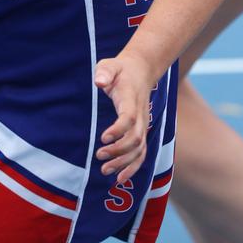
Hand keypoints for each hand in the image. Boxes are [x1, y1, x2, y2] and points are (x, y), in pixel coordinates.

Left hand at [94, 53, 154, 183]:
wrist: (141, 71)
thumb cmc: (120, 70)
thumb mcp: (109, 64)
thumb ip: (104, 72)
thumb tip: (99, 82)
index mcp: (131, 99)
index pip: (129, 118)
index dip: (118, 130)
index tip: (102, 138)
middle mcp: (140, 115)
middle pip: (135, 138)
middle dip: (118, 151)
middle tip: (99, 156)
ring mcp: (143, 125)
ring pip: (139, 150)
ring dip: (124, 163)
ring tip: (105, 170)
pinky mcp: (142, 131)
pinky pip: (141, 153)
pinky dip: (133, 167)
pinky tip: (120, 177)